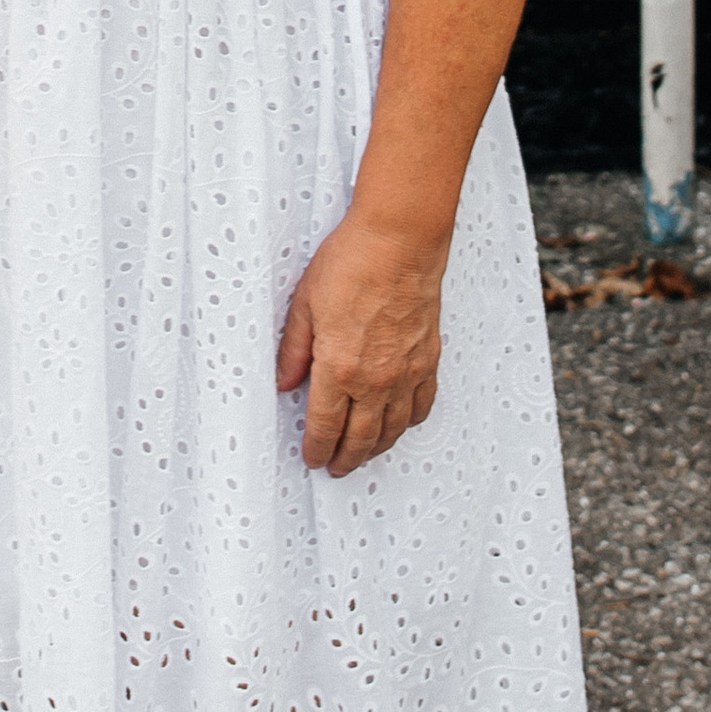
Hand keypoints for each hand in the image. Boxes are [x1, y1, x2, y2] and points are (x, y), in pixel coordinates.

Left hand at [276, 212, 444, 475]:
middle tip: (336, 467)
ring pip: (391, 430)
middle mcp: (375, 381)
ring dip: (375, 449)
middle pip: (359, 438)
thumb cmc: (351, 264)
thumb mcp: (304, 304)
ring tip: (363, 455)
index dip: (316, 447)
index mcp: (339, 369)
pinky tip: (399, 424)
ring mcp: (405, 374)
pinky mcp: (426, 362)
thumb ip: (295, 350)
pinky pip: (420, 406)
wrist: (399, 244)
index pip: (325, 426)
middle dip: (345, 458)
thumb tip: (284, 382)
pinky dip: (408, 423)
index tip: (312, 457)